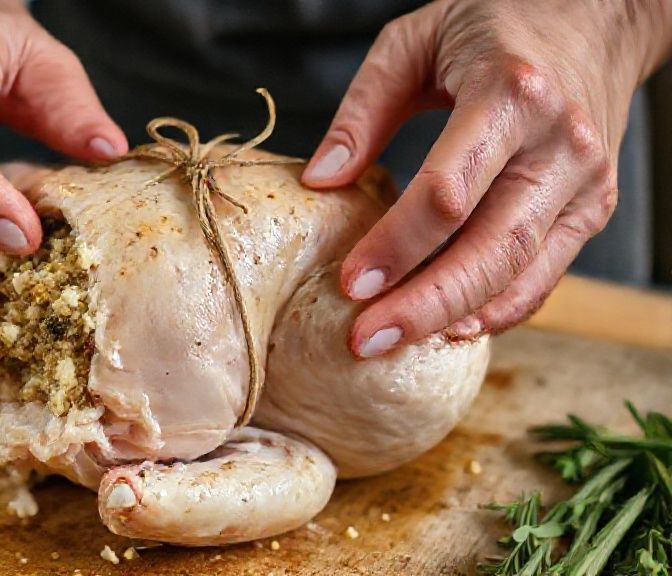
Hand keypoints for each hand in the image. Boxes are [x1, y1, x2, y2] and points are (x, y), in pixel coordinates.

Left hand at [302, 0, 670, 356]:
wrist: (594, 16)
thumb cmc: (495, 24)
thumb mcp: (413, 43)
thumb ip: (362, 111)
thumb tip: (320, 180)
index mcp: (509, 93)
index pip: (448, 192)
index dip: (396, 245)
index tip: (349, 283)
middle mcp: (558, 143)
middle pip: (490, 248)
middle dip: (423, 304)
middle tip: (365, 340)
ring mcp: (585, 181)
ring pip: (521, 271)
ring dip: (455, 317)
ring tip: (396, 340)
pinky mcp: (593, 208)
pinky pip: (545, 274)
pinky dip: (499, 308)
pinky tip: (451, 326)